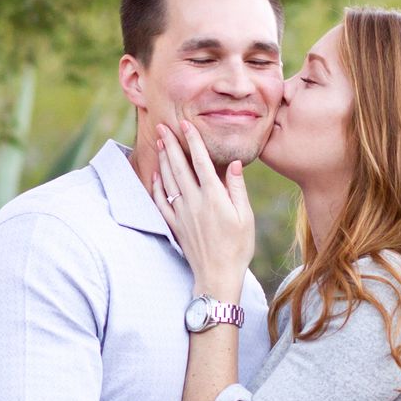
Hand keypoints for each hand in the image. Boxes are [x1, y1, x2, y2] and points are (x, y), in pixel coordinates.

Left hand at [149, 121, 253, 298]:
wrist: (217, 275)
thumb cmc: (237, 247)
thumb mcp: (245, 216)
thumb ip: (237, 188)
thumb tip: (234, 163)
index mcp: (214, 197)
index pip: (201, 161)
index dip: (193, 141)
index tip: (185, 124)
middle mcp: (194, 201)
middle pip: (179, 167)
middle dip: (171, 144)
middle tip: (163, 126)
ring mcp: (181, 213)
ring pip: (168, 180)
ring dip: (163, 160)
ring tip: (160, 144)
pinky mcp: (174, 225)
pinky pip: (161, 201)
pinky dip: (157, 186)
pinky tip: (155, 175)